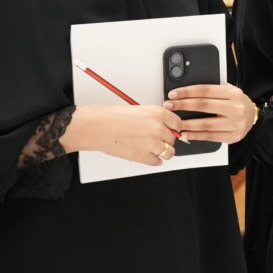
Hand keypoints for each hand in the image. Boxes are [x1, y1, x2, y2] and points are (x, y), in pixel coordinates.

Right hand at [69, 103, 184, 166]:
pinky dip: (154, 160)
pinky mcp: (143, 156)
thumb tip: (164, 127)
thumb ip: (154, 119)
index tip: (171, 130)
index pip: (177, 123)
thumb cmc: (111, 117)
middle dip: (165, 139)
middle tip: (156, 139)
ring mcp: (151, 143)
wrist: (95, 127)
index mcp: (157, 113)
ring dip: (163, 151)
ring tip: (154, 149)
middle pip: (173, 138)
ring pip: (169, 152)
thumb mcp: (139, 110)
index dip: (173, 128)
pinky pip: (157, 162)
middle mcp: (157, 128)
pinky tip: (147, 155)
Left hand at [165, 83, 256, 145]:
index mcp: (233, 94)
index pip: (206, 90)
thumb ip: (211, 91)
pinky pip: (210, 136)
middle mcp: (235, 108)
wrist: (252, 116)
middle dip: (183, 105)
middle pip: (204, 105)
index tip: (173, 94)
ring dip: (187, 123)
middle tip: (169, 106)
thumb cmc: (236, 103)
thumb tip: (185, 93)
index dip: (187, 92)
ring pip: (206, 123)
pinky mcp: (232, 136)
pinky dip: (196, 135)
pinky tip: (186, 133)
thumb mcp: (228, 92)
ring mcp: (235, 123)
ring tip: (174, 122)